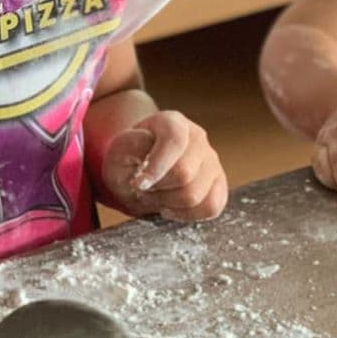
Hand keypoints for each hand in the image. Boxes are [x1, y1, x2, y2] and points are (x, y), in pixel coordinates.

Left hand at [102, 111, 226, 221]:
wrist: (140, 170)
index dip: (157, 166)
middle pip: (185, 173)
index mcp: (173, 122)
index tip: (138, 183)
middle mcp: (198, 137)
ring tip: (157, 195)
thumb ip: (128, 144)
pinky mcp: (219, 183)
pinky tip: (172, 207)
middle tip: (144, 189)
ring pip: (196, 194)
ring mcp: (212, 160)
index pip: (174, 140)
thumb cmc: (130, 159)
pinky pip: (212, 206)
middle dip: (158, 189)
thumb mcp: (118, 150)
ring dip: (169, 203)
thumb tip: (146, 147)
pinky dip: (187, 215)